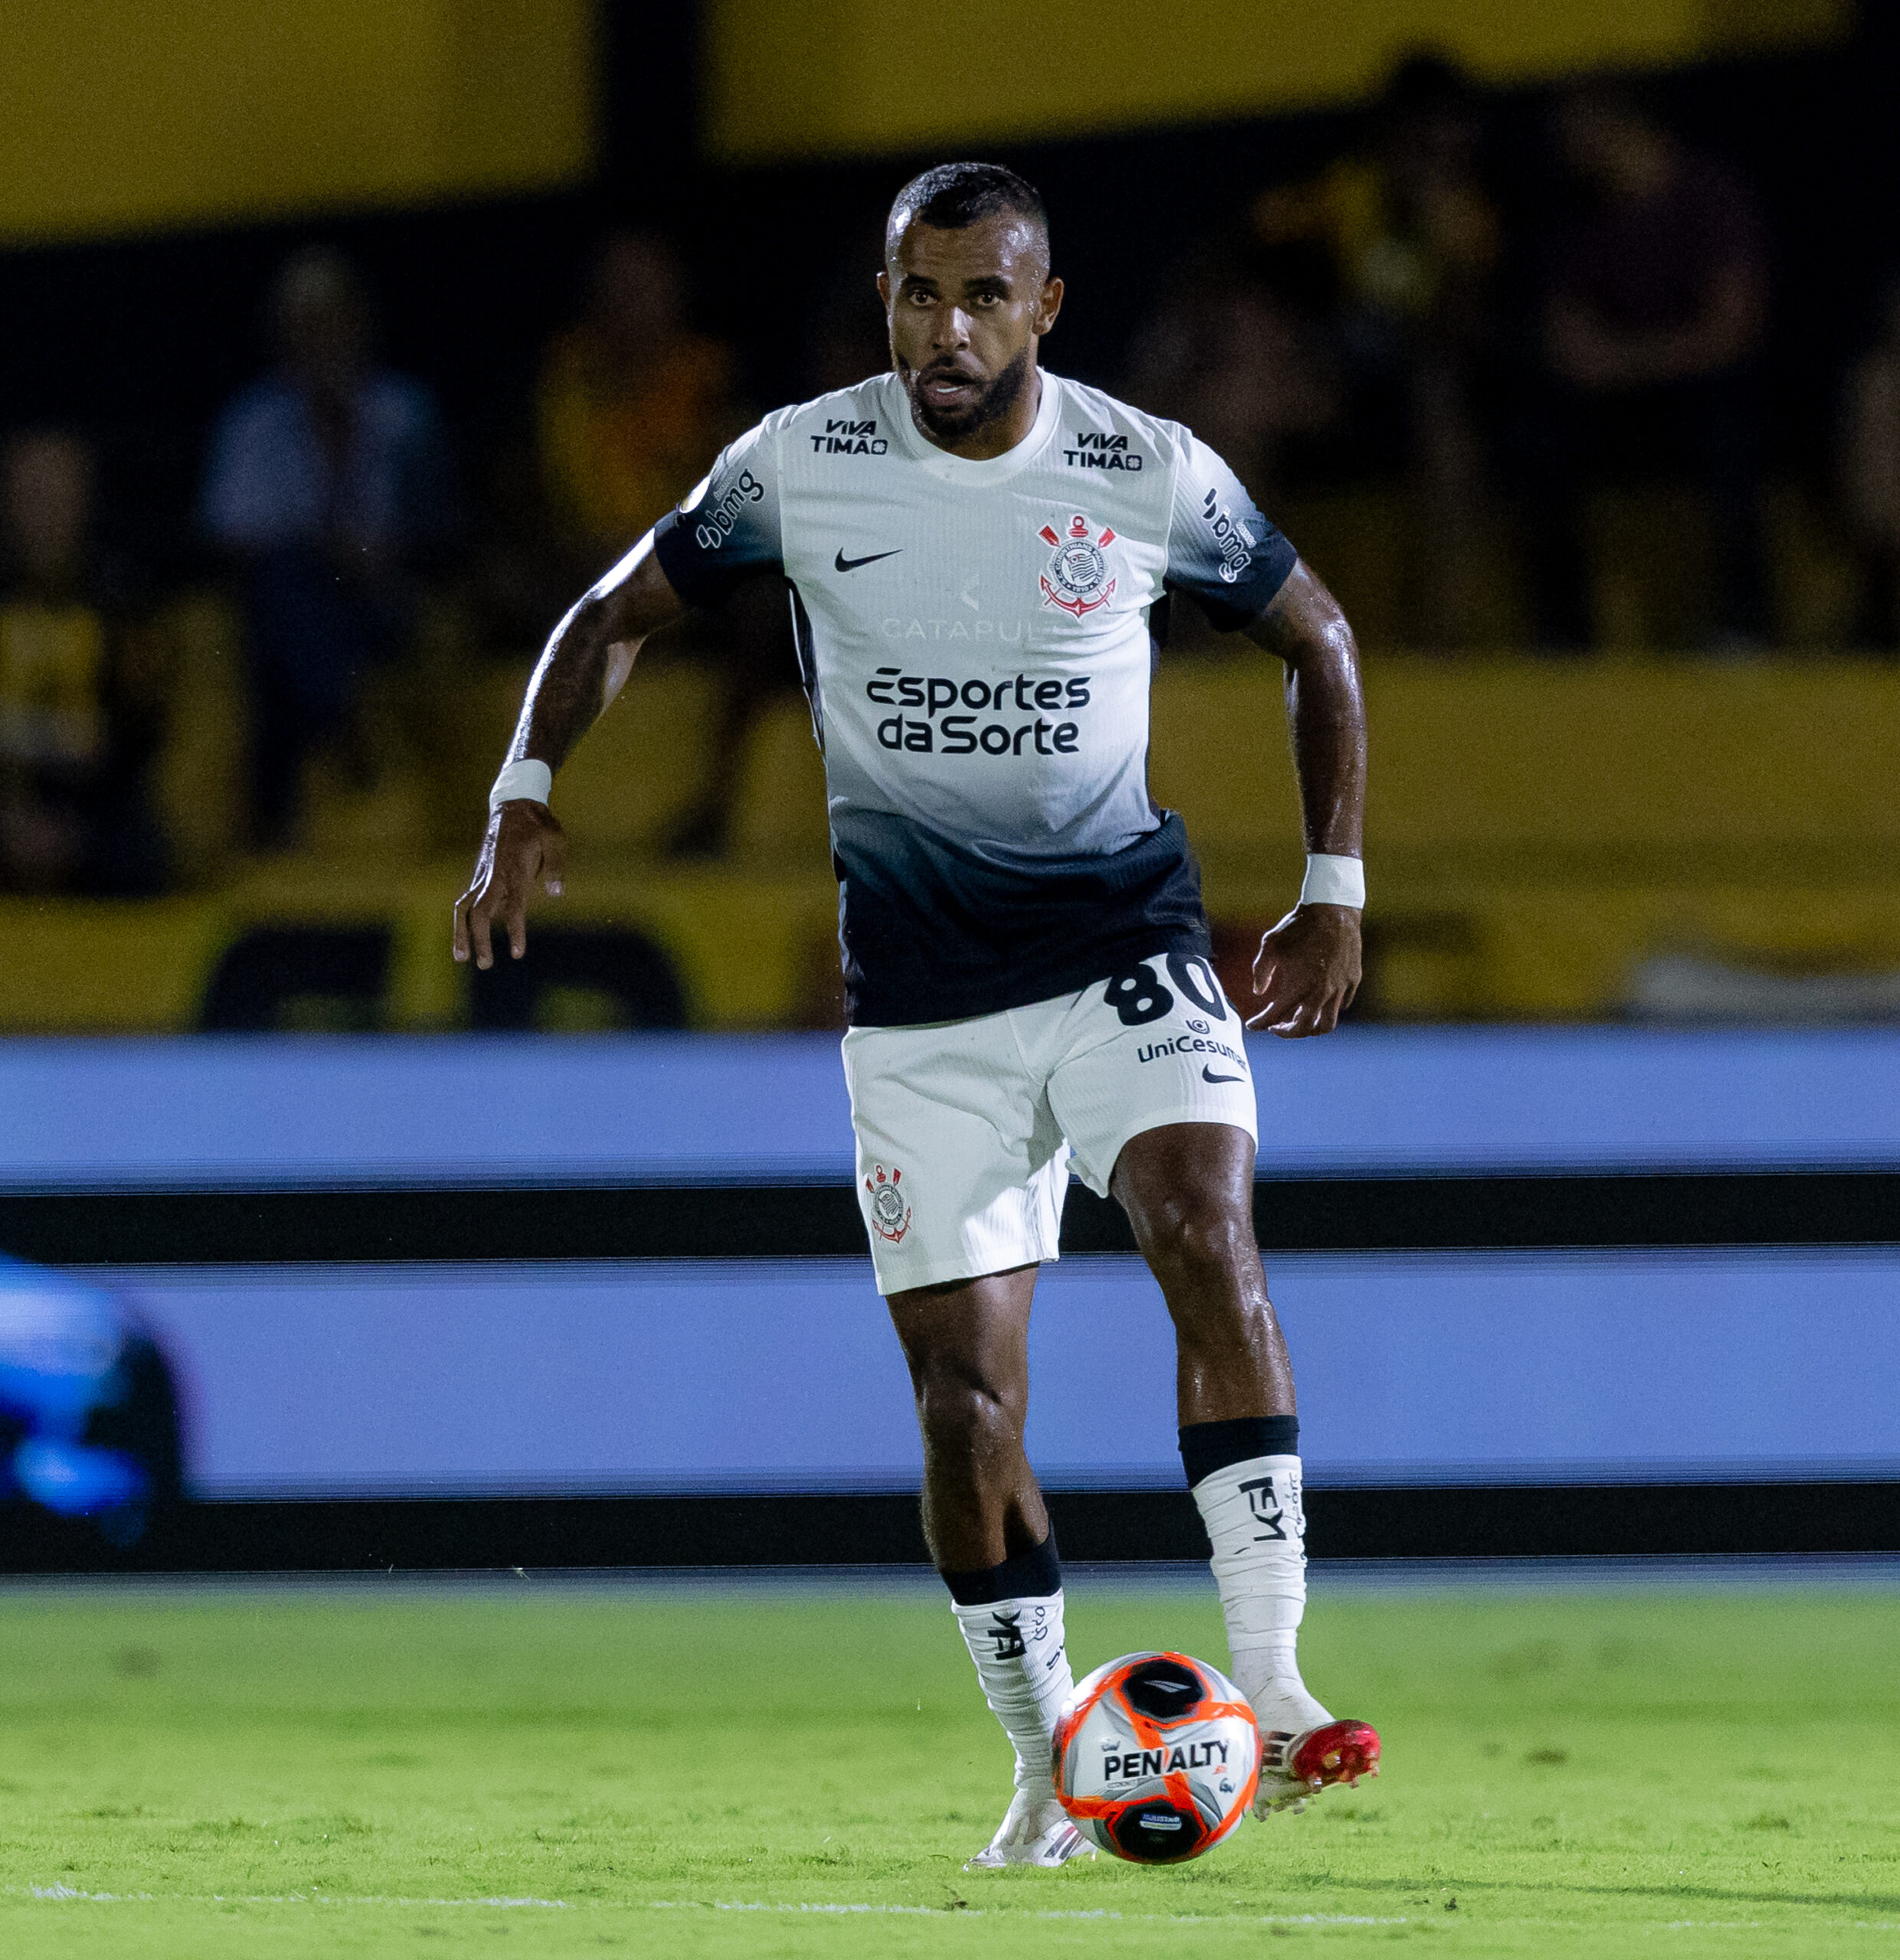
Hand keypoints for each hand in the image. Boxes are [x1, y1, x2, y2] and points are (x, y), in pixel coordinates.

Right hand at [452, 801, 566, 969]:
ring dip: (461, 933)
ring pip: (465, 908)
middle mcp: (494, 875)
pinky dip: (463, 921)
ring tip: (461, 958)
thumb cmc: (538, 825)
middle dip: (479, 940)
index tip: (517, 953)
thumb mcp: (555, 840)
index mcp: (514, 869)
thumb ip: (555, 867)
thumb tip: (557, 894)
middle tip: (485, 965)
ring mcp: (483, 875)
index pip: (514, 906)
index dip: (515, 930)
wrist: (513, 806)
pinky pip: (467, 901)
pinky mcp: (479, 876)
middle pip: (480, 912)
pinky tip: (465, 940)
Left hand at [1248, 903, 1360, 1035]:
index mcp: (1298, 987)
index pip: (1275, 1017)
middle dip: (1288, 1032)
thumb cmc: (1298, 926)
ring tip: (1300, 1020)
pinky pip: (1343, 1005)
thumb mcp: (1270, 945)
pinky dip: (1329, 1009)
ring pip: (1327, 1024)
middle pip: (1304, 1029)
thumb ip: (1261, 971)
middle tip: (1277, 1027)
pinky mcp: (1353, 980)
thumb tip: (1258, 991)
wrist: (1333, 910)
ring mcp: (1340, 988)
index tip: (1253, 1026)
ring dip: (1312, 1028)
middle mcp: (1320, 993)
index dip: (1261, 1024)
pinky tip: (1319, 1002)